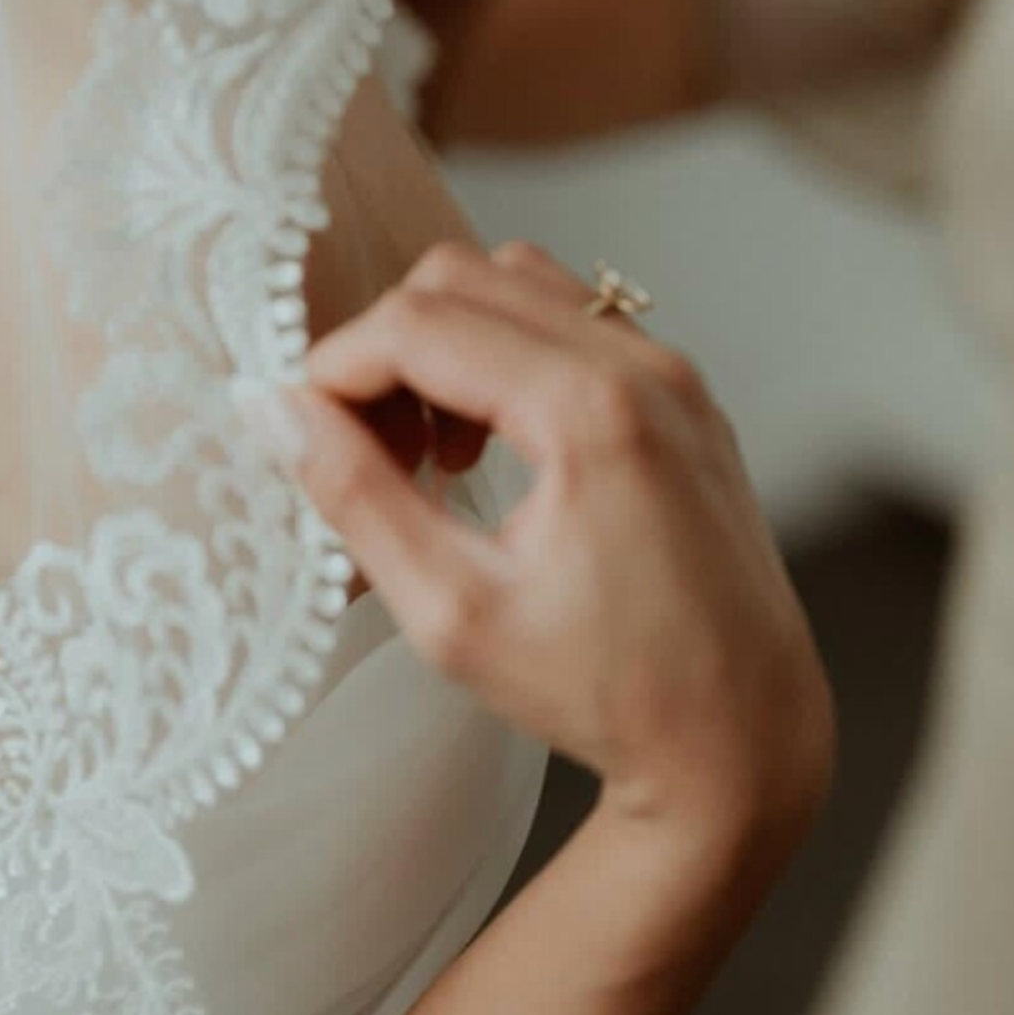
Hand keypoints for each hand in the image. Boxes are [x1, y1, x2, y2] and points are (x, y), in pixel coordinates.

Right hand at [258, 244, 833, 861]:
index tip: (303, 434)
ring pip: (516, 284)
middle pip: (461, 279)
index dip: (336, 367)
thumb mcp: (451, 612)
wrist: (742, 735)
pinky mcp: (685, 395)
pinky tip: (492, 448)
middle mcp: (643, 366)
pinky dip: (505, 356)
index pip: (417, 324)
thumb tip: (271, 410)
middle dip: (387, 350)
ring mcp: (674, 373)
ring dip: (446, 344)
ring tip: (431, 456)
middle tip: (365, 453)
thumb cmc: (603, 691)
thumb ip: (355, 497)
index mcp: (590, 411)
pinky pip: (570, 321)